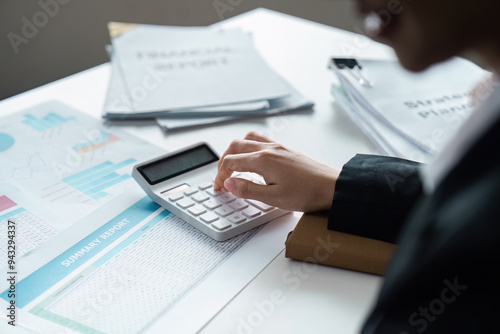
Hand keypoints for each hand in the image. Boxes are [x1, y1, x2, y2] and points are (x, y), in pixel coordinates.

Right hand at [214, 132, 339, 211]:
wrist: (332, 187)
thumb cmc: (308, 193)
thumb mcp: (274, 198)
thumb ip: (248, 190)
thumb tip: (229, 183)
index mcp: (263, 160)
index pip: (230, 162)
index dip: (219, 176)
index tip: (219, 187)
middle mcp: (269, 149)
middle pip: (235, 147)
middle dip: (223, 161)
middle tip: (221, 177)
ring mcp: (278, 147)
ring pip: (247, 139)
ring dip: (235, 151)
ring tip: (232, 165)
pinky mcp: (285, 150)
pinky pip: (260, 140)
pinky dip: (249, 147)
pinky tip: (252, 159)